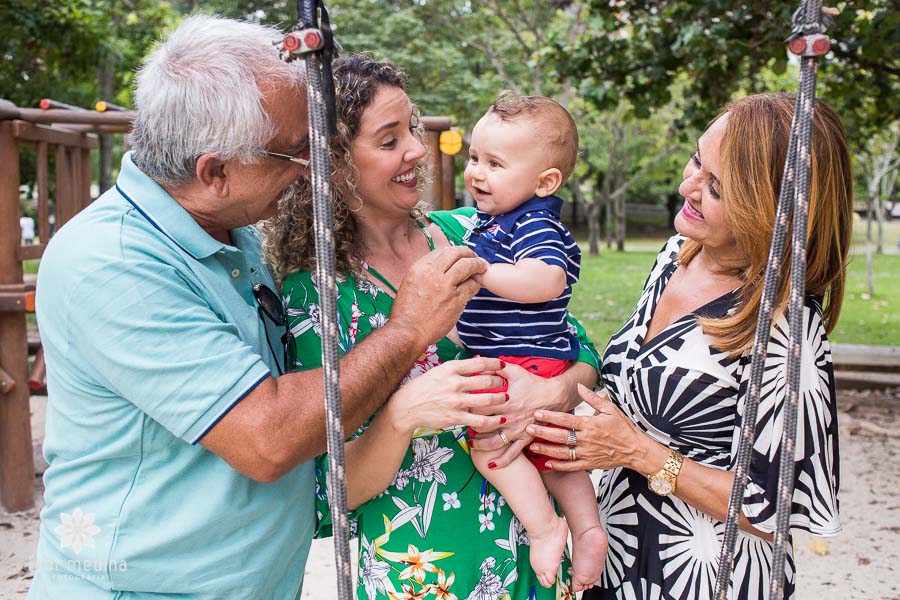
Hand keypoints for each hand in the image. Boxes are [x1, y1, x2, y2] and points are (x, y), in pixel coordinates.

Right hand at [384, 357, 507, 434]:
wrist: (407, 406)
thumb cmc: (424, 387)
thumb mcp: (439, 371)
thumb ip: (458, 369)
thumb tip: (477, 362)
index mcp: (451, 368)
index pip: (479, 363)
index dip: (494, 363)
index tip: (503, 365)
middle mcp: (454, 383)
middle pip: (487, 380)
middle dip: (500, 381)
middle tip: (505, 383)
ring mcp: (455, 401)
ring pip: (487, 399)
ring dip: (501, 398)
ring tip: (506, 398)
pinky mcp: (455, 417)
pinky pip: (480, 420)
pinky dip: (493, 420)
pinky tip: (500, 419)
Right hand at [391, 247, 486, 347]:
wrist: (408, 332)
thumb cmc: (406, 313)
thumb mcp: (409, 284)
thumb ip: (424, 274)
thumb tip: (439, 267)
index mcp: (419, 268)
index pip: (441, 251)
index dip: (453, 251)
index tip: (459, 255)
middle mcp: (432, 273)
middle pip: (456, 253)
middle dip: (468, 252)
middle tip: (474, 256)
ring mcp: (446, 286)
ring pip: (467, 266)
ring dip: (478, 264)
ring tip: (483, 266)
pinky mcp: (456, 300)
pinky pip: (472, 286)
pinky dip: (476, 283)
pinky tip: (477, 285)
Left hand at [467, 361, 571, 466]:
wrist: (553, 396)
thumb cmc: (532, 383)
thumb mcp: (514, 371)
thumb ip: (495, 368)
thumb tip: (477, 361)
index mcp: (506, 401)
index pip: (480, 406)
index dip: (468, 407)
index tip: (462, 405)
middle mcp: (510, 418)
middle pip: (483, 425)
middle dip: (470, 425)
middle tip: (463, 424)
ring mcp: (517, 430)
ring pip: (494, 442)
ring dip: (480, 445)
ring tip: (471, 444)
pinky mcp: (525, 439)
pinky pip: (512, 454)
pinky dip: (501, 461)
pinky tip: (491, 466)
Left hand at [526, 384, 652, 471]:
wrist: (636, 450)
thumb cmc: (623, 427)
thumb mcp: (610, 409)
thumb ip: (592, 398)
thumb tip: (578, 386)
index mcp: (591, 424)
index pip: (567, 420)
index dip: (550, 416)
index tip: (537, 413)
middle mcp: (587, 439)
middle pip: (561, 436)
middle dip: (543, 432)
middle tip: (528, 429)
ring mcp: (588, 453)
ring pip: (563, 452)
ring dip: (546, 450)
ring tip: (532, 446)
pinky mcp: (590, 464)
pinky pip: (571, 466)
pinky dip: (559, 466)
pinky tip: (547, 463)